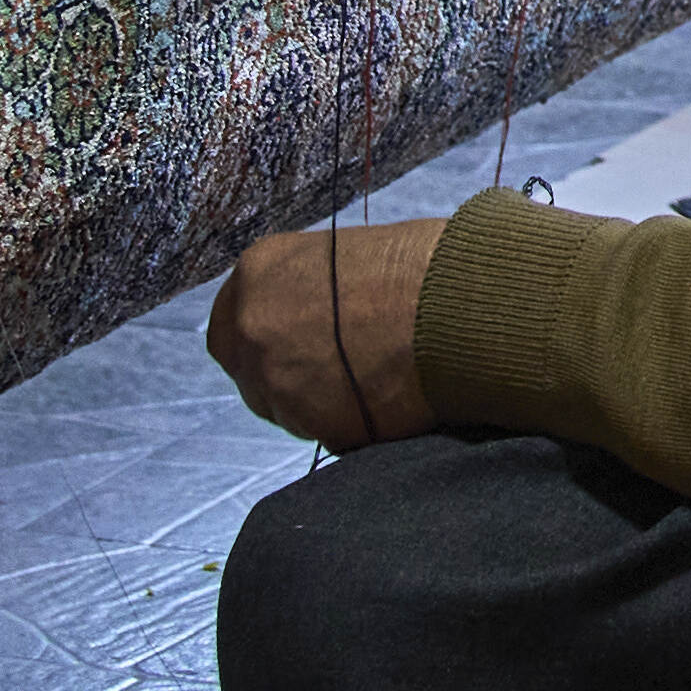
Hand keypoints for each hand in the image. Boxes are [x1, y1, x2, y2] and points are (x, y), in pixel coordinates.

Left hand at [208, 223, 442, 447]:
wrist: (460, 304)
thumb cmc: (420, 265)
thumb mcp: (344, 256)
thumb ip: (310, 290)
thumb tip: (313, 317)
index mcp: (258, 271)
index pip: (230, 322)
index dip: (263, 338)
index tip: (292, 344)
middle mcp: (253, 325)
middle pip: (248, 370)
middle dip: (283, 374)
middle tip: (332, 370)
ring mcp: (277, 379)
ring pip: (283, 408)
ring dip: (317, 403)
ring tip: (374, 379)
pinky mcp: (314, 424)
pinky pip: (326, 433)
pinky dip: (351, 424)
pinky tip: (388, 398)